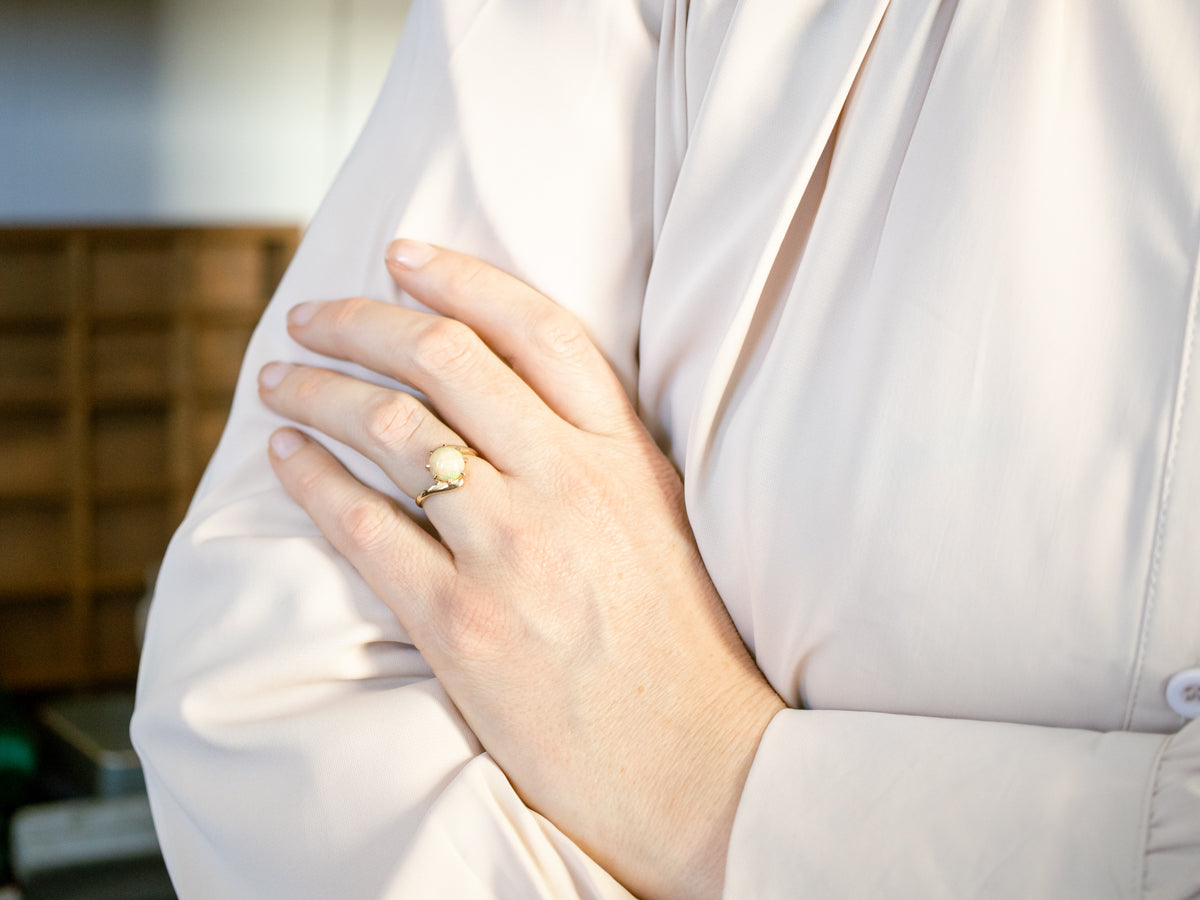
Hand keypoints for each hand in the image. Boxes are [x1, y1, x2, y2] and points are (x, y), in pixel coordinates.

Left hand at [256, 240, 784, 898]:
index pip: (534, 327)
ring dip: (319, 390)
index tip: (401, 254)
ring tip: (281, 380)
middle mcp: (567, 483)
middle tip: (314, 314)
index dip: (458, 276)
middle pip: (442, 357)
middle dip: (361, 319)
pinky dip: (311, 480)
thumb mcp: (662, 520)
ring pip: (391, 427)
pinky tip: (286, 457)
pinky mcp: (461, 622)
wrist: (695, 762)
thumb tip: (514, 394)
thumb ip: (602, 450)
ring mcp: (512, 550)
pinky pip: (363, 526)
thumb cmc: (681, 645)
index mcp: (625, 453)